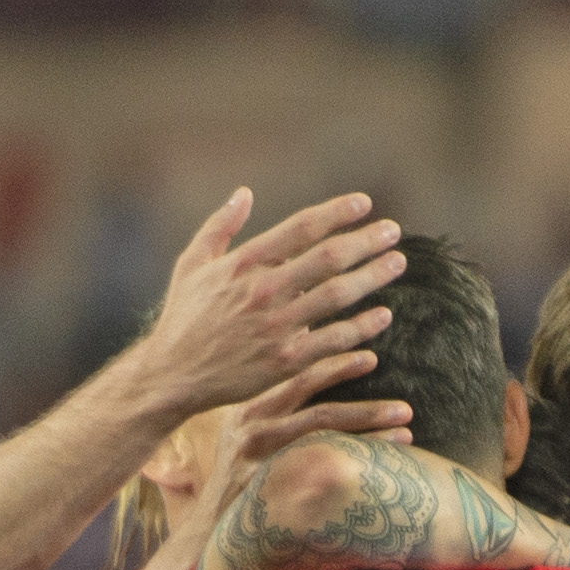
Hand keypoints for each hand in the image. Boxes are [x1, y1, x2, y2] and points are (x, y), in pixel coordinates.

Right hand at [125, 189, 410, 419]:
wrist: (171, 376)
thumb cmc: (182, 318)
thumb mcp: (192, 264)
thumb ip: (219, 226)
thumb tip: (245, 193)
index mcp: (244, 263)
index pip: (301, 228)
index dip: (337, 213)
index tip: (364, 204)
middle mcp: (263, 291)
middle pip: (329, 258)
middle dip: (366, 241)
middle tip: (394, 231)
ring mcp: (276, 327)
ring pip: (338, 296)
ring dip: (373, 277)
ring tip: (398, 263)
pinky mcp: (284, 361)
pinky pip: (333, 340)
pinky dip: (361, 327)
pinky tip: (382, 315)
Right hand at [188, 348, 417, 569]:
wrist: (204, 534)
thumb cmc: (233, 486)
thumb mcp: (244, 440)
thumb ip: (273, 412)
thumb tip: (306, 377)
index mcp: (248, 410)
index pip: (295, 376)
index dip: (335, 364)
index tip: (370, 358)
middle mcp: (250, 426)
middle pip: (313, 400)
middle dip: (363, 403)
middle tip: (402, 403)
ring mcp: (256, 456)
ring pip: (321, 430)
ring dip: (368, 425)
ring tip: (406, 427)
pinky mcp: (264, 484)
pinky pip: (318, 466)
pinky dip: (354, 459)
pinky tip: (381, 463)